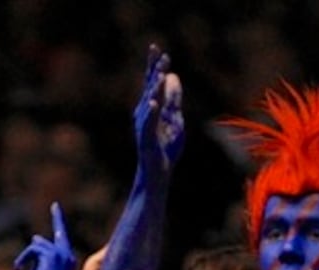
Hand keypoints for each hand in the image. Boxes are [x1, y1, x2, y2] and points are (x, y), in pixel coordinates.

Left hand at [15, 202, 76, 269]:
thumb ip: (39, 256)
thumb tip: (35, 236)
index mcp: (69, 262)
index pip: (63, 238)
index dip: (58, 221)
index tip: (55, 207)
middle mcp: (68, 256)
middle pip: (51, 237)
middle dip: (43, 237)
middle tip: (44, 225)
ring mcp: (61, 255)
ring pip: (38, 245)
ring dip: (26, 256)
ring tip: (19, 269)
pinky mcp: (52, 255)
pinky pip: (32, 250)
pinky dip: (23, 258)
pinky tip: (18, 269)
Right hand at [135, 45, 183, 175]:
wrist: (158, 172)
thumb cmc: (165, 147)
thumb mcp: (175, 118)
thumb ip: (174, 99)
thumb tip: (174, 76)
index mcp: (150, 108)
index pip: (152, 82)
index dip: (154, 65)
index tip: (156, 48)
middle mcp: (143, 114)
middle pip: (150, 88)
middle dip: (156, 72)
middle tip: (163, 56)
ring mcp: (144, 126)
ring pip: (150, 103)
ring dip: (156, 88)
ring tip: (162, 74)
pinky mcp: (147, 138)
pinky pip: (149, 123)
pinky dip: (151, 112)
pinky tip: (153, 102)